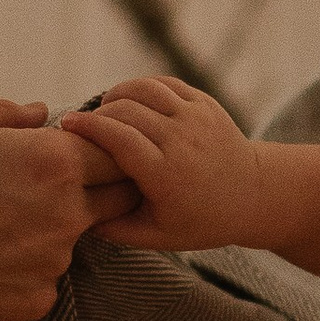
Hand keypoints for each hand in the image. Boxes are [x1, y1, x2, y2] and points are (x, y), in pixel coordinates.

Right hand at [0, 99, 134, 320]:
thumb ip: (4, 114)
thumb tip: (40, 112)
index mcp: (54, 162)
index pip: (119, 149)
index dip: (102, 144)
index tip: (73, 143)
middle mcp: (68, 214)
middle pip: (120, 196)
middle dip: (100, 184)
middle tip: (47, 180)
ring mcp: (56, 263)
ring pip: (80, 237)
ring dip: (59, 225)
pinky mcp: (38, 301)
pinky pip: (49, 276)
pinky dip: (30, 264)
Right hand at [58, 75, 265, 251]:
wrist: (253, 196)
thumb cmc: (200, 221)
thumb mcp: (156, 237)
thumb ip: (113, 228)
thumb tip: (72, 213)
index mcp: (167, 174)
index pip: (118, 138)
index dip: (88, 127)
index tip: (66, 125)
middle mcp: (182, 140)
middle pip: (126, 110)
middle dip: (97, 113)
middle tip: (81, 124)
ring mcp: (197, 117)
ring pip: (144, 89)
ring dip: (116, 94)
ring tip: (104, 110)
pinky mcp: (205, 103)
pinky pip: (163, 83)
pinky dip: (139, 87)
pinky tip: (128, 101)